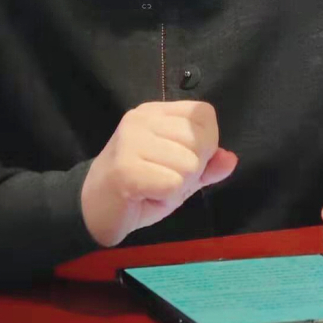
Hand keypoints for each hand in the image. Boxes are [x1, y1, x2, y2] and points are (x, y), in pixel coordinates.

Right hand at [81, 101, 237, 247]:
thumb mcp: (180, 174)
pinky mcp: (126, 168)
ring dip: (177, 186)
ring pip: (189, 164)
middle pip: (200, 141)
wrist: (92, 209)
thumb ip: (207, 165)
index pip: (204, 114)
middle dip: (192, 170)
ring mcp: (131, 141)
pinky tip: (144, 196)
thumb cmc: (138, 189)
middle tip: (163, 179)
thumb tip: (230, 159)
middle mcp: (142, 118)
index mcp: (156, 112)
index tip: (182, 160)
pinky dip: (165, 197)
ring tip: (153, 187)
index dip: (206, 143)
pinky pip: (172, 184)